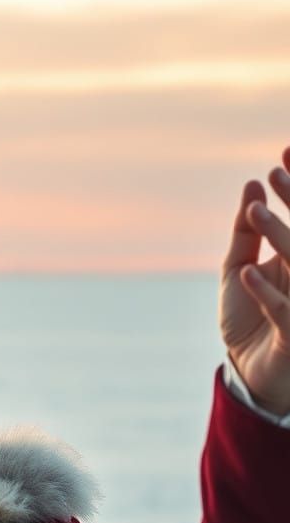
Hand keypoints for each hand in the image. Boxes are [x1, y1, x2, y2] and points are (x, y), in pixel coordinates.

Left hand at [220, 145, 289, 414]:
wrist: (251, 373)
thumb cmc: (248, 320)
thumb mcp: (237, 270)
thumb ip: (245, 232)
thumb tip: (251, 187)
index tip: (284, 150)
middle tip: (277, 171)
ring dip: (279, 237)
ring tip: (255, 213)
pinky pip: (283, 310)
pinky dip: (265, 292)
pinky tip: (247, 272)